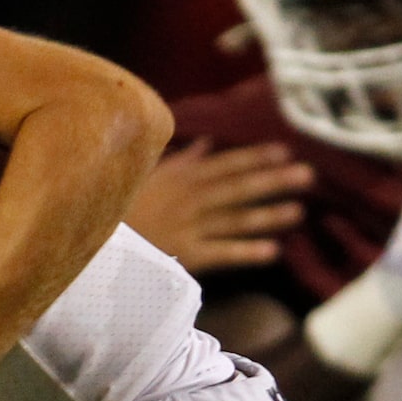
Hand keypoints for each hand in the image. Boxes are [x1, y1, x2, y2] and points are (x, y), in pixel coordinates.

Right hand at [127, 139, 312, 272]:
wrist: (92, 239)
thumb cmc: (118, 205)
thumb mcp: (146, 175)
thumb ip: (180, 161)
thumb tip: (205, 145)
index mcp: (180, 178)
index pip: (225, 165)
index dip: (256, 158)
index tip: (286, 151)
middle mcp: (189, 199)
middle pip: (238, 188)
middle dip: (274, 181)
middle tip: (309, 175)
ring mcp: (189, 227)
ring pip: (235, 219)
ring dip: (268, 215)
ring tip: (299, 211)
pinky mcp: (185, 255)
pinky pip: (221, 253)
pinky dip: (247, 252)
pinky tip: (273, 251)